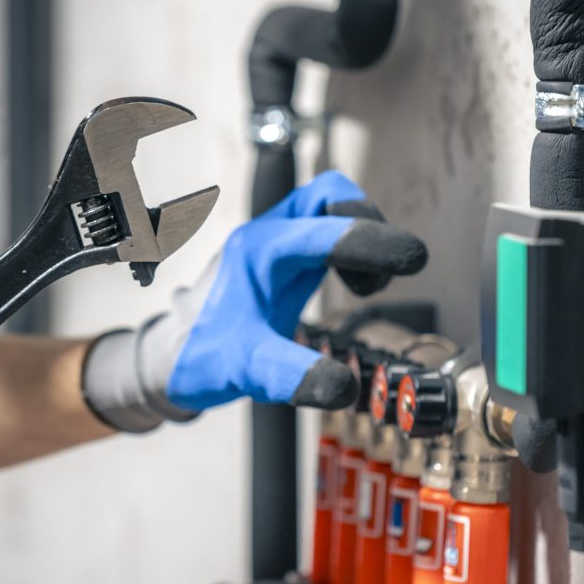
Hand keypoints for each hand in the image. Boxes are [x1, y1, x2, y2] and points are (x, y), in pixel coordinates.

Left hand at [83, 171, 427, 430]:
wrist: (171, 355)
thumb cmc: (199, 356)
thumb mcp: (245, 370)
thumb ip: (291, 376)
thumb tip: (344, 388)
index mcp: (257, 252)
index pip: (322, 229)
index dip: (371, 239)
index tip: (413, 258)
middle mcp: (267, 236)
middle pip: (329, 194)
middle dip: (368, 225)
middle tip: (387, 272)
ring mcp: (277, 242)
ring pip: (329, 206)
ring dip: (362, 234)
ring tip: (368, 283)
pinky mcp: (285, 257)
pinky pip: (326, 229)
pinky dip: (351, 247)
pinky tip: (355, 282)